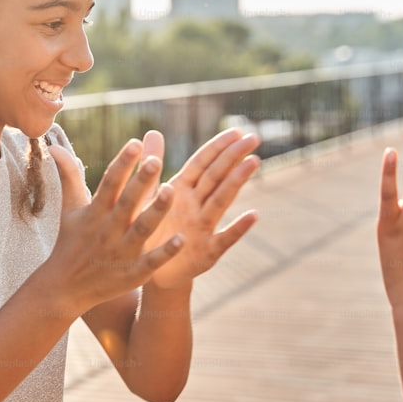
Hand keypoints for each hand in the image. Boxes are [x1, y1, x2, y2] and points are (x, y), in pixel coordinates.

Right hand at [46, 140, 183, 313]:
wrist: (64, 288)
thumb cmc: (71, 242)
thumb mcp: (70, 209)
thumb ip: (69, 176)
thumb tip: (55, 146)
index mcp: (95, 212)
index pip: (109, 182)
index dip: (123, 163)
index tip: (136, 143)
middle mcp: (108, 229)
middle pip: (127, 202)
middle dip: (141, 182)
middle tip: (156, 160)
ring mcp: (121, 252)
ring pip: (142, 229)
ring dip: (156, 211)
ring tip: (171, 190)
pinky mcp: (132, 273)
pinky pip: (151, 261)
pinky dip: (166, 252)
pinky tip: (181, 238)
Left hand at [138, 128, 259, 291]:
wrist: (153, 270)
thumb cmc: (152, 229)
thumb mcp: (149, 196)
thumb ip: (152, 163)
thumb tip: (153, 130)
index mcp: (181, 191)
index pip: (202, 164)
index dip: (217, 147)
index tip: (236, 131)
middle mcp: (196, 206)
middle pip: (215, 177)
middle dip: (233, 156)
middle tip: (253, 137)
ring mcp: (204, 228)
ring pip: (221, 201)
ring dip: (237, 181)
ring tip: (254, 161)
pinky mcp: (207, 252)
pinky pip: (224, 239)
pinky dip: (238, 228)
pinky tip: (253, 215)